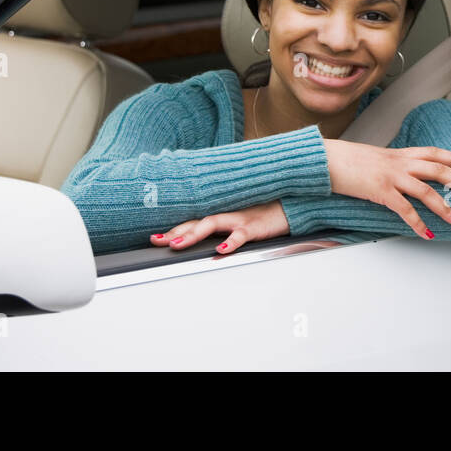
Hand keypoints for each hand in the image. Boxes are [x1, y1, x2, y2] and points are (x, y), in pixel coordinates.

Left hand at [151, 200, 289, 253]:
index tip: (155, 238)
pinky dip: (231, 241)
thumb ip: (229, 227)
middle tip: (156, 241)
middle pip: (196, 221)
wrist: (295, 200)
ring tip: (177, 245)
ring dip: (193, 234)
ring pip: (212, 224)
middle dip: (175, 232)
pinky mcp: (257, 225)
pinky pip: (242, 234)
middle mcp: (228, 213)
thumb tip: (213, 241)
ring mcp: (241, 218)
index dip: (174, 229)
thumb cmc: (270, 210)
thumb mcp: (247, 218)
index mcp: (225, 213)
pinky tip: (222, 249)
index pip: (194, 220)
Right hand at [322, 138, 450, 238]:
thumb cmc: (349, 160)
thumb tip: (407, 176)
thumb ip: (394, 166)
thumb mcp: (377, 158)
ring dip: (447, 209)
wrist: (326, 160)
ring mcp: (392, 177)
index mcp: (401, 154)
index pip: (436, 153)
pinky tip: (427, 234)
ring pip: (428, 192)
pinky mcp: (381, 191)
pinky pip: (404, 210)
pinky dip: (418, 223)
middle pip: (440, 170)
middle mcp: (401, 163)